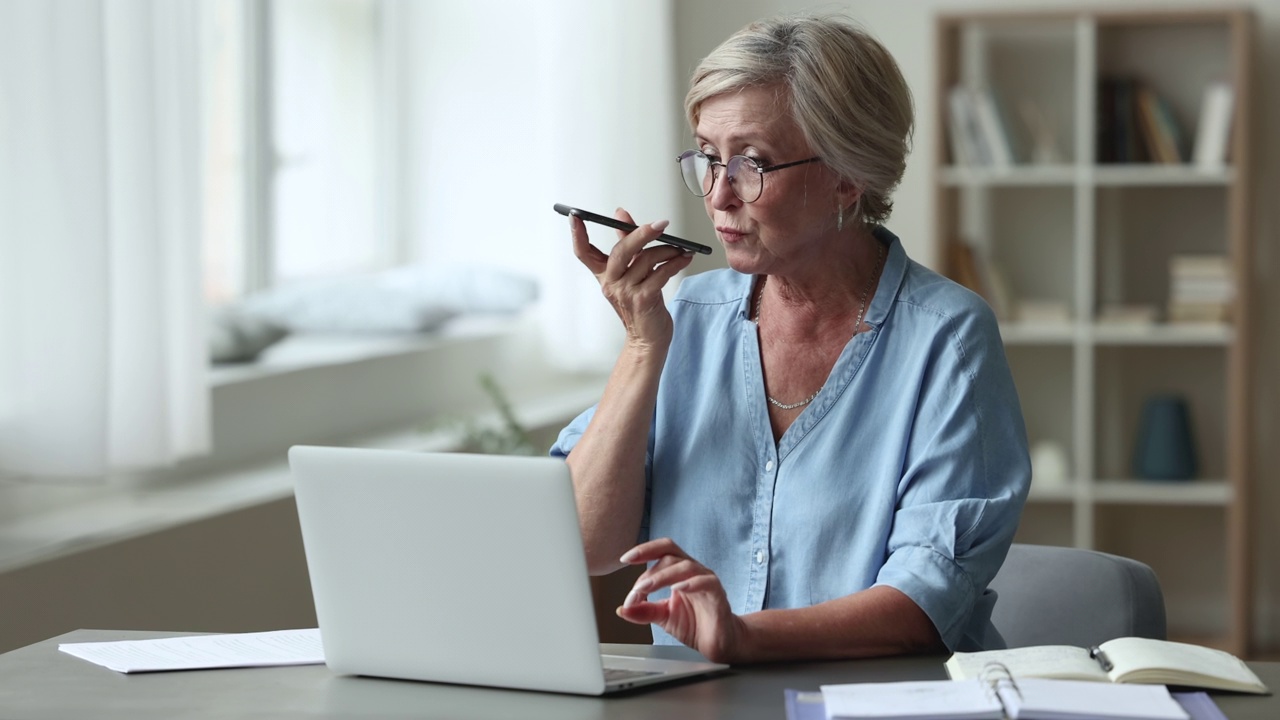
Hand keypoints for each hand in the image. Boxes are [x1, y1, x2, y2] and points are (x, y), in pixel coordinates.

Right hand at [569, 208, 694, 350]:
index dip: (577, 234)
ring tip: (680, 250)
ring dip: (668, 250)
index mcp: (604, 275)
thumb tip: (621, 214)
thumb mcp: (631, 272)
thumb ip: (627, 242)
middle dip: (642, 233)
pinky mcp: (643, 300)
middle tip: (661, 224)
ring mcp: (626, 293)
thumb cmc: (641, 304)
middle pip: (620, 251)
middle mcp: (611, 283)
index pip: (583, 252)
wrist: (648, 339)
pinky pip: (661, 273)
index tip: (575, 216)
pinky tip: (684, 258)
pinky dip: (676, 263)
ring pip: (646, 259)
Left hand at [615, 538, 745, 662]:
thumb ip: (644, 611)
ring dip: (662, 577)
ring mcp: (706, 580)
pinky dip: (691, 583)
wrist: (718, 643)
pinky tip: (678, 588)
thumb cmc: (695, 624)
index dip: (644, 551)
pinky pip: (706, 581)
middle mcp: (693, 571)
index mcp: (679, 572)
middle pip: (671, 555)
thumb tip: (621, 609)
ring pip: (685, 566)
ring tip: (646, 590)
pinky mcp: (718, 594)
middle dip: (649, 571)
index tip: (624, 559)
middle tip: (635, 589)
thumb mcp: (663, 616)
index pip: (662, 551)